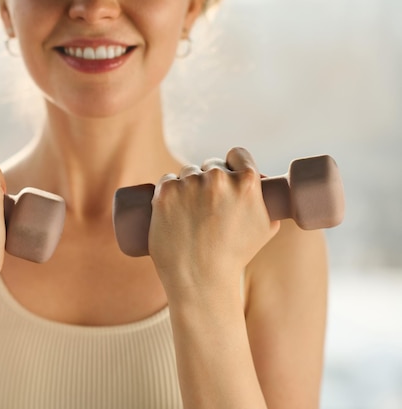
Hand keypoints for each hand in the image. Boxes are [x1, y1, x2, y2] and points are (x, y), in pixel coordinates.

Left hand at [148, 147, 279, 295]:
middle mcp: (218, 178)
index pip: (237, 154)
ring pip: (186, 173)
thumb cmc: (235, 257)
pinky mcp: (165, 193)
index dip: (232, 164)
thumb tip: (267, 186)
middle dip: (208, 180)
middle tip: (205, 205)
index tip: (227, 174)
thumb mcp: (266, 228)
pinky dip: (167, 191)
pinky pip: (166, 181)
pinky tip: (171, 207)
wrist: (200, 279)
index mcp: (246, 181)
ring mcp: (189, 184)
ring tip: (189, 213)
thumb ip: (268, 202)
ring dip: (186, 186)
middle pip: (210, 165)